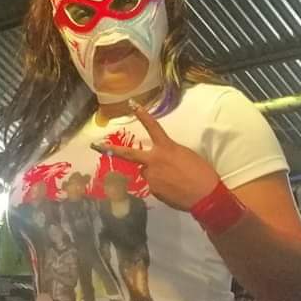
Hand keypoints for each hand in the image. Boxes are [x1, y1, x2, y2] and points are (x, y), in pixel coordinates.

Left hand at [93, 101, 219, 210]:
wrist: (205, 196)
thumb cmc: (201, 173)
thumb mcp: (185, 156)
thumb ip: (168, 155)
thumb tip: (160, 162)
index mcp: (166, 148)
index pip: (153, 127)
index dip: (143, 114)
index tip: (132, 104)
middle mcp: (154, 161)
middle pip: (128, 154)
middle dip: (110, 150)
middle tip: (95, 146)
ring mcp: (151, 177)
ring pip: (146, 172)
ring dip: (154, 174)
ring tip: (173, 181)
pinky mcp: (152, 190)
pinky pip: (153, 185)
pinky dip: (161, 186)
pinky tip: (174, 189)